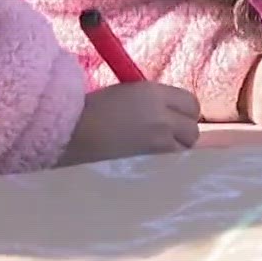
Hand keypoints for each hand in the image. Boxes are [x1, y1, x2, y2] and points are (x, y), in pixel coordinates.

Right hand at [56, 82, 199, 166]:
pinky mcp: (151, 165)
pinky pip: (171, 167)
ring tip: (154, 154)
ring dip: (174, 152)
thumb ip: (151, 102)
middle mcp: (162, 116)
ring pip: (185, 150)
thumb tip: (169, 114)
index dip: (184, 113)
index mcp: (153, 92)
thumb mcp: (124, 94)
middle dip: (182, 135)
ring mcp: (159, 143)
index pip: (191, 103)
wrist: (68, 134)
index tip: (174, 120)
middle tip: (164, 140)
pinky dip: (165, 167)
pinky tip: (150, 167)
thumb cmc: (88, 112)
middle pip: (193, 129)